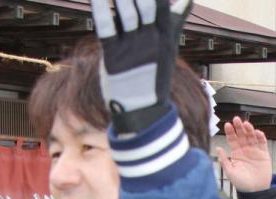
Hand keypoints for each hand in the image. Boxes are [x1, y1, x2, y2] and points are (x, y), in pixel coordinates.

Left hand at [89, 0, 192, 132]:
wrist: (143, 110)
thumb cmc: (153, 75)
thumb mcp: (167, 47)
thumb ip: (175, 20)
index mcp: (165, 36)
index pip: (161, 4)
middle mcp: (150, 40)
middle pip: (145, 3)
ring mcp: (132, 49)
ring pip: (126, 13)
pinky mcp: (113, 58)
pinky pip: (107, 29)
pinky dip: (101, 10)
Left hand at [217, 117, 271, 192]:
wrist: (255, 191)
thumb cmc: (241, 183)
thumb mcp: (230, 172)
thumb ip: (224, 160)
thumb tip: (218, 148)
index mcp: (236, 153)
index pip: (232, 139)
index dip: (230, 132)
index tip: (227, 125)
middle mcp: (245, 150)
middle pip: (242, 135)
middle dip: (239, 127)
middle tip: (236, 120)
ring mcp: (255, 151)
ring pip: (252, 137)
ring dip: (249, 130)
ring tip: (246, 124)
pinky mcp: (264, 154)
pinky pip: (262, 143)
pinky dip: (261, 137)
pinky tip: (257, 132)